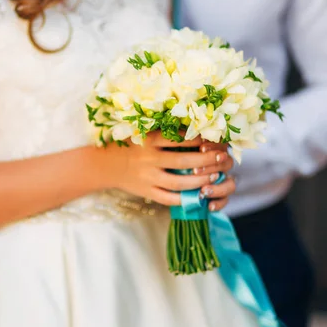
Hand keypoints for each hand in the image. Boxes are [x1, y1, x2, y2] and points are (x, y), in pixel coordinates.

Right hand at [100, 131, 232, 205]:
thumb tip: (197, 128)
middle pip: (184, 160)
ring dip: (200, 180)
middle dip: (207, 160)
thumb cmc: (128, 144)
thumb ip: (165, 131)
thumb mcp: (143, 132)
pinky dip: (185, 198)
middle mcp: (149, 158)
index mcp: (149, 139)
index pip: (181, 139)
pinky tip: (198, 195)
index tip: (216, 138)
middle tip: (223, 158)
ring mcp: (147, 177)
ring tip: (215, 176)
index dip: (201, 139)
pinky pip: (168, 198)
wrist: (104, 164)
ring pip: (180, 182)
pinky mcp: (146, 191)